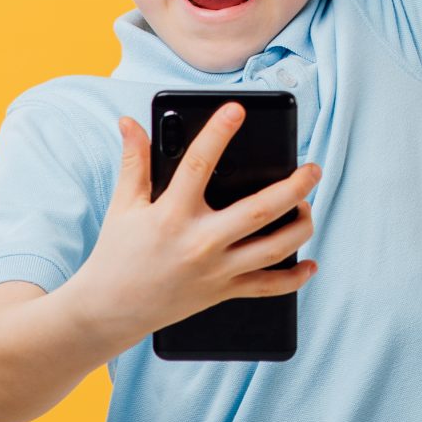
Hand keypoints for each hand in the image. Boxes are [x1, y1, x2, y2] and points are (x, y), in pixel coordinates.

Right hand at [75, 103, 321, 339]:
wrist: (109, 311)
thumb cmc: (116, 254)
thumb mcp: (123, 206)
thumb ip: (134, 162)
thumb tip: (131, 122)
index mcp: (171, 215)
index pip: (199, 165)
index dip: (217, 133)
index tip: (236, 110)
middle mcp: (199, 243)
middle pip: (258, 211)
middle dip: (293, 188)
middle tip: (313, 169)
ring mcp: (215, 270)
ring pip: (273, 249)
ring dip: (300, 227)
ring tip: (308, 206)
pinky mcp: (222, 291)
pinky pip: (266, 287)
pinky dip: (293, 280)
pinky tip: (310, 265)